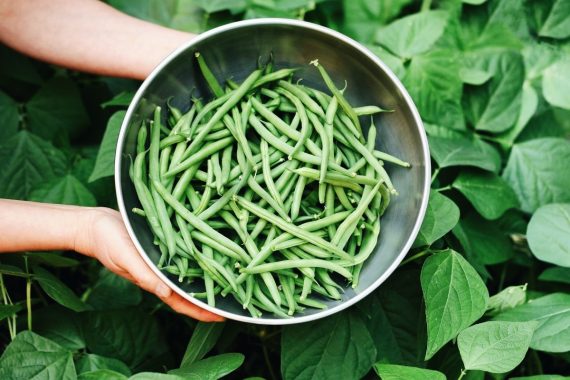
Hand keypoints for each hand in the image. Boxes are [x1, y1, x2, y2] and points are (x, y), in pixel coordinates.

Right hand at [77, 207, 223, 321]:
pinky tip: (210, 253)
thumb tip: (165, 293)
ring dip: (206, 276)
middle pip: (189, 290)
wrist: (96, 223)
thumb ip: (144, 276)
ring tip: (229, 276)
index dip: (201, 311)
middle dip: (210, 296)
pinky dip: (197, 257)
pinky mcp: (162, 245)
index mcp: (153, 281)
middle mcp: (162, 273)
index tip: (222, 316)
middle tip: (235, 297)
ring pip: (189, 273)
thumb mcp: (125, 259)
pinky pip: (184, 254)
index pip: (181, 302)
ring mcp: (162, 260)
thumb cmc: (108, 243)